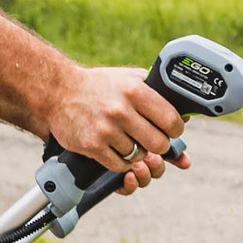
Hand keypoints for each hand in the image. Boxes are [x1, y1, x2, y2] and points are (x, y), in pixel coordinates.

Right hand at [42, 66, 187, 190]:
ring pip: (139, 155)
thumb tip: (184, 114)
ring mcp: (106, 130)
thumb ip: (156, 91)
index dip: (175, 129)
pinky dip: (123, 161)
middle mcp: (121, 110)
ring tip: (130, 141)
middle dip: (160, 145)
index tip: (172, 130)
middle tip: (154, 140)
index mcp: (135, 91)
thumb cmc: (98, 85)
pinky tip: (118, 149)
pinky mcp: (92, 146)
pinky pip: (120, 164)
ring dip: (138, 152)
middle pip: (158, 143)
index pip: (171, 120)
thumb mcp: (128, 77)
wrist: (58, 91)